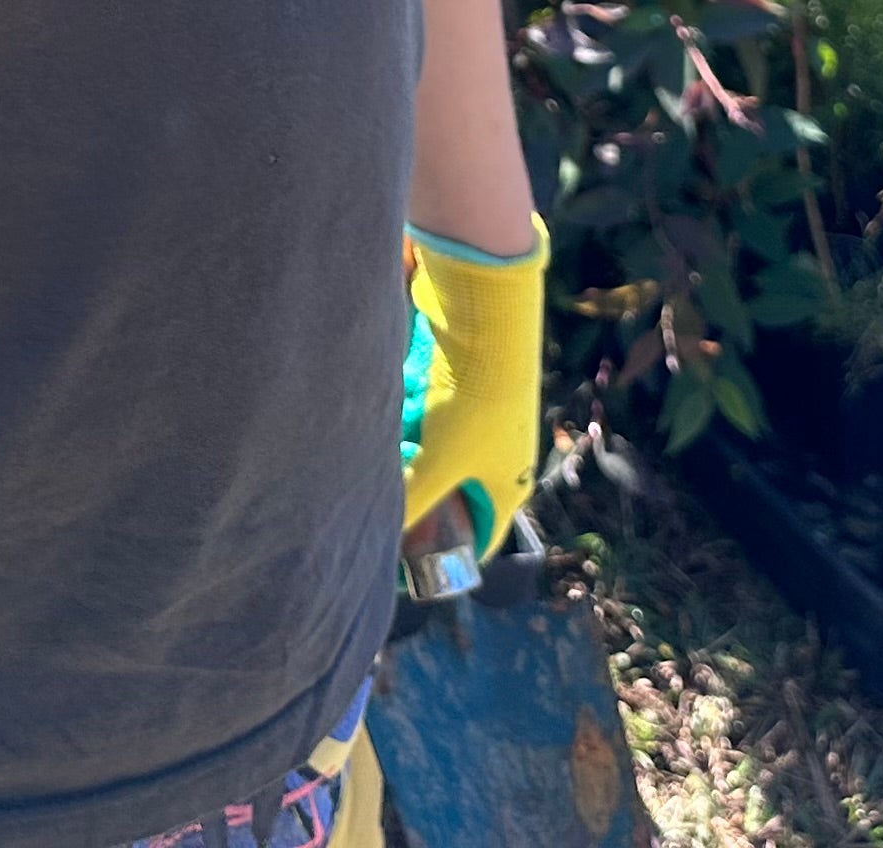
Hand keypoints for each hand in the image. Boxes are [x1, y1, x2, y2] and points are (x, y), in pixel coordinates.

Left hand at [399, 221, 547, 574]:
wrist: (485, 317)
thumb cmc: (473, 397)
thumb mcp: (437, 459)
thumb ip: (410, 500)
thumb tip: (378, 533)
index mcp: (509, 487)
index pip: (479, 540)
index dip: (446, 557)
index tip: (406, 565)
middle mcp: (500, 460)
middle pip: (452, 500)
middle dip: (417, 506)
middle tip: (378, 515)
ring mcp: (481, 426)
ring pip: (435, 461)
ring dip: (409, 464)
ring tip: (373, 467)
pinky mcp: (460, 395)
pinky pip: (427, 426)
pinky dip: (407, 428)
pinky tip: (383, 424)